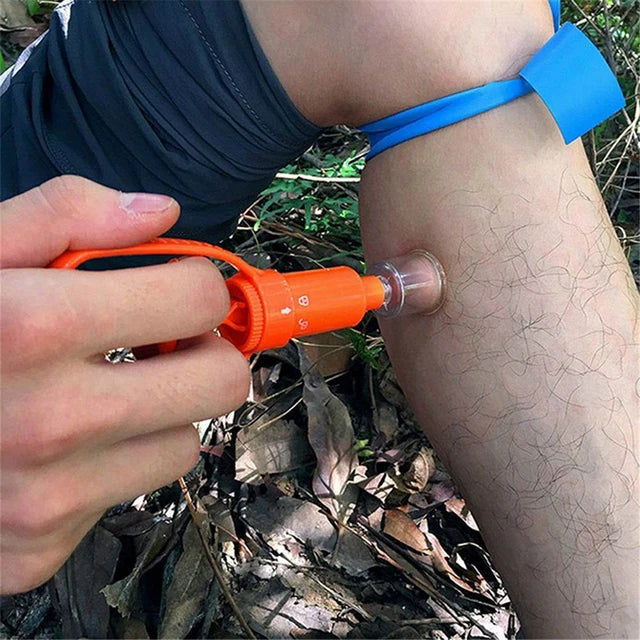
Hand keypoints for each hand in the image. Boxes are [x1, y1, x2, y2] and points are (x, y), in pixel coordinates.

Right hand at [0, 176, 249, 593]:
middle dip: (202, 352)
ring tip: (101, 392)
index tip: (179, 289)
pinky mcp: (36, 547)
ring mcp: (44, 499)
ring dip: (159, 414)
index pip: (198, 299)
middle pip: (221, 383)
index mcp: (32, 327)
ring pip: (183, 444)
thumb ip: (64, 215)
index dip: (196, 285)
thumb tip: (158, 212)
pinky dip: (112, 464)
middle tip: (165, 342)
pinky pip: (130, 493)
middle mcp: (48, 423)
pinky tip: (63, 446)